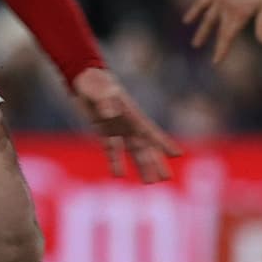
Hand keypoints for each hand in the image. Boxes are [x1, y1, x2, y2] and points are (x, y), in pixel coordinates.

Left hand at [71, 67, 180, 181]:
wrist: (83, 79)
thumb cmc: (95, 82)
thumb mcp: (99, 90)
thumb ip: (104, 102)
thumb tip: (110, 115)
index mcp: (132, 114)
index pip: (151, 132)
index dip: (164, 144)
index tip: (178, 155)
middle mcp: (128, 124)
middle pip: (145, 147)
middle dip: (156, 162)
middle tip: (166, 179)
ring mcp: (118, 129)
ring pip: (132, 152)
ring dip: (141, 166)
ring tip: (149, 182)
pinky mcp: (104, 132)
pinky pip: (112, 150)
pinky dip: (115, 162)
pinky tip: (118, 175)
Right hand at [183, 0, 261, 63]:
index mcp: (238, 14)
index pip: (227, 37)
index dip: (222, 50)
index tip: (216, 62)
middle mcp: (225, 9)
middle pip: (218, 30)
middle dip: (215, 45)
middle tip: (211, 61)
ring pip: (207, 19)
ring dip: (202, 32)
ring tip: (195, 44)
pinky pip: (202, 2)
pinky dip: (194, 11)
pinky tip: (186, 20)